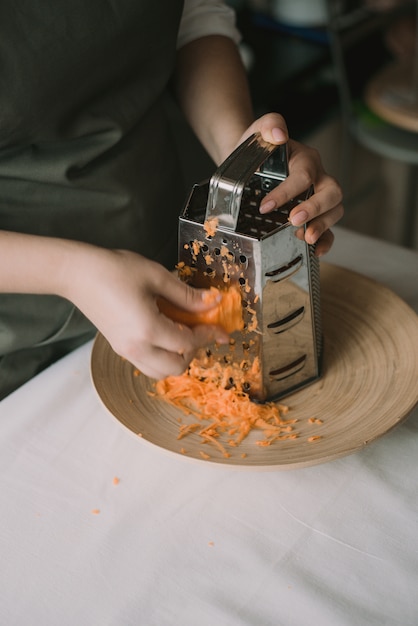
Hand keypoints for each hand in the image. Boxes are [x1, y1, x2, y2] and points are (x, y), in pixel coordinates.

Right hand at [68, 247, 228, 378]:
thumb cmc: (113, 270)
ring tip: (181, 334)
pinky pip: (146, 363)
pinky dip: (161, 355)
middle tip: (200, 330)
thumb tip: (212, 301)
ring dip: (177, 358)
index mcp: (147, 329)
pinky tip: (164, 332)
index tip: (221, 329)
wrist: (77, 273)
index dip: (208, 335)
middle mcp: (136, 347)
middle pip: (176, 367)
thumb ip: (186, 294)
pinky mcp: (118, 347)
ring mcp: (125, 350)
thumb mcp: (156, 276)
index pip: (188, 343)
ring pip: (159, 371)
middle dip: (194, 351)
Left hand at [235, 113, 343, 255]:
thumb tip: (279, 133)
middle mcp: (318, 178)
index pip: (304, 175)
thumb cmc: (258, 149)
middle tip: (293, 220)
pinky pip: (329, 229)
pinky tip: (316, 250)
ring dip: (323, 225)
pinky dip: (325, 240)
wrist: (251, 163)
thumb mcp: (258, 131)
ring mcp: (319, 197)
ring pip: (335, 210)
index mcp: (306, 159)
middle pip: (331, 192)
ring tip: (305, 237)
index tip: (265, 206)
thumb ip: (269, 124)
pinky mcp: (314, 215)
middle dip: (315, 208)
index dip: (287, 192)